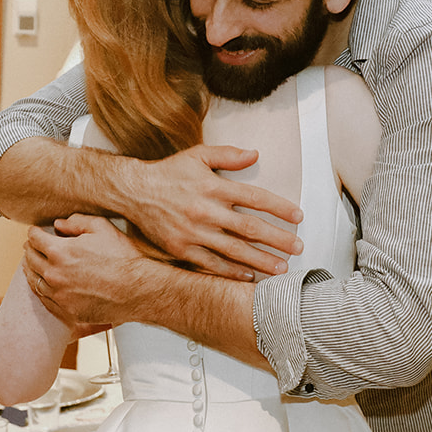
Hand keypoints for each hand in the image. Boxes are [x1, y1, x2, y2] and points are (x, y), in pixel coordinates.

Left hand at [23, 216, 151, 326]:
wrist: (138, 290)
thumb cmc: (123, 259)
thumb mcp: (102, 228)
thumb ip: (77, 222)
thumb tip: (59, 224)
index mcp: (60, 252)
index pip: (35, 239)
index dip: (34, 232)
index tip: (35, 232)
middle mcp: (54, 274)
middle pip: (30, 259)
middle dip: (30, 249)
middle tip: (31, 246)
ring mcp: (60, 295)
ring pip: (35, 281)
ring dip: (32, 270)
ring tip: (33, 265)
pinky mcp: (68, 311)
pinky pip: (46, 300)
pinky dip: (42, 290)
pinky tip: (45, 285)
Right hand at [125, 145, 302, 279]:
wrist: (133, 191)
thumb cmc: (168, 173)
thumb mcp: (198, 155)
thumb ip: (228, 155)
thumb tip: (254, 154)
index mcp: (213, 187)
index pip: (255, 198)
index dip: (279, 208)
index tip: (297, 216)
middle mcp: (206, 211)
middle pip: (249, 228)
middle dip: (277, 239)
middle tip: (298, 247)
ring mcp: (194, 232)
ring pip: (234, 250)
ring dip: (260, 260)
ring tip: (281, 268)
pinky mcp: (182, 248)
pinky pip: (211, 264)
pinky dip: (230, 272)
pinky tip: (248, 276)